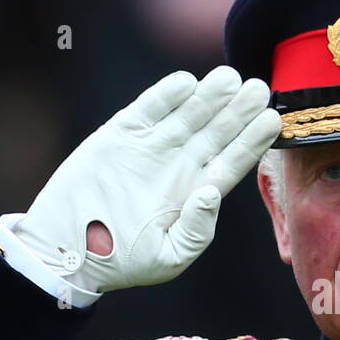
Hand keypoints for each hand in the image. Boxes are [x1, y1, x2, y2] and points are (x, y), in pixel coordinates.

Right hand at [14, 66, 280, 292]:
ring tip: (230, 77)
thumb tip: (212, 193)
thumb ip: (197, 230)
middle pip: (216, 132)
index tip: (272, 120)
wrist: (67, 250)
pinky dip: (165, 95)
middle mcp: (179, 166)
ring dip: (208, 96)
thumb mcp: (168, 257)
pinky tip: (186, 82)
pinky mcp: (120, 136)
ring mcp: (151, 148)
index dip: (252, 141)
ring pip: (188, 115)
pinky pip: (148, 110)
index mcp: (196, 193)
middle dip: (238, 110)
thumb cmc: (121, 262)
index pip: (233, 161)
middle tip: (259, 88)